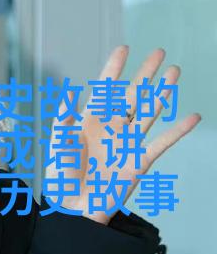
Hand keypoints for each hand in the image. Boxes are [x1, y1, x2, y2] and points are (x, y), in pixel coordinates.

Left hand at [43, 45, 201, 224]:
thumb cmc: (61, 173)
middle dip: (145, 74)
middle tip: (159, 52)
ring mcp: (127, 142)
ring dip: (163, 92)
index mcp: (90, 120)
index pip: (105, 88)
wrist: (73, 205)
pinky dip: (178, 130)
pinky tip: (193, 117)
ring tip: (175, 71)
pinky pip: (162, 142)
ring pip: (149, 112)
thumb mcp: (60, 141)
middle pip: (133, 95)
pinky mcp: (139, 161)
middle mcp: (112, 127)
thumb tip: (67, 92)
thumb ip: (64, 117)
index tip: (124, 48)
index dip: (114, 69)